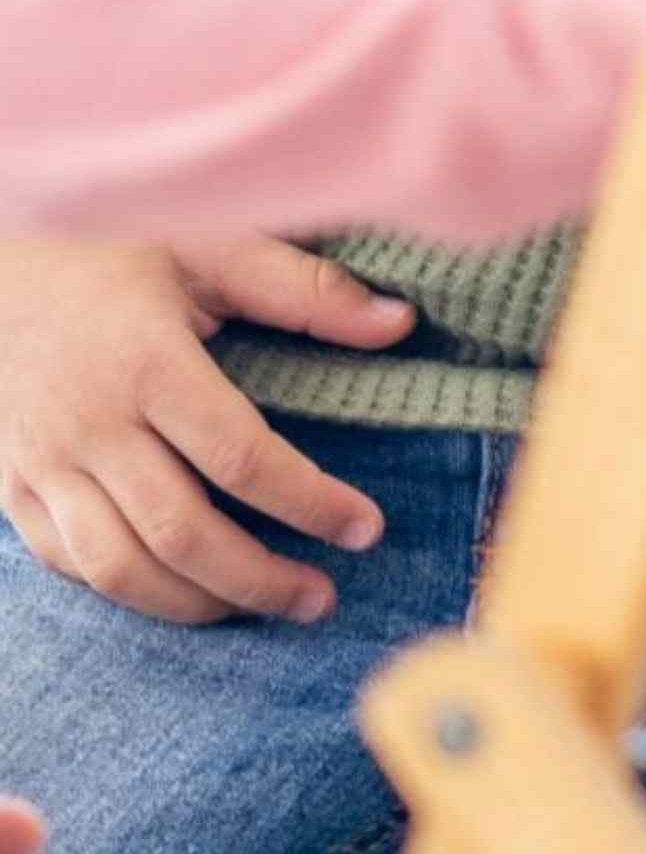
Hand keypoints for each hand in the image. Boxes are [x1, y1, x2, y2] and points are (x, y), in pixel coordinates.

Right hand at [0, 231, 411, 622]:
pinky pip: (72, 565)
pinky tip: (185, 590)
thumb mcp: (209, 247)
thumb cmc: (114, 255)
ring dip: (198, 605)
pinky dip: (131, 591)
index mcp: (147, 362)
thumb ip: (305, 288)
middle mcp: (90, 424)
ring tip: (265, 607)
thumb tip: (400, 324)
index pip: (240, 458)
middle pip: (181, 533)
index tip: (367, 529)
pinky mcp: (14, 489)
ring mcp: (43, 464)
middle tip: (322, 599)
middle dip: (260, 579)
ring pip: (120, 569)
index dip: (310, 503)